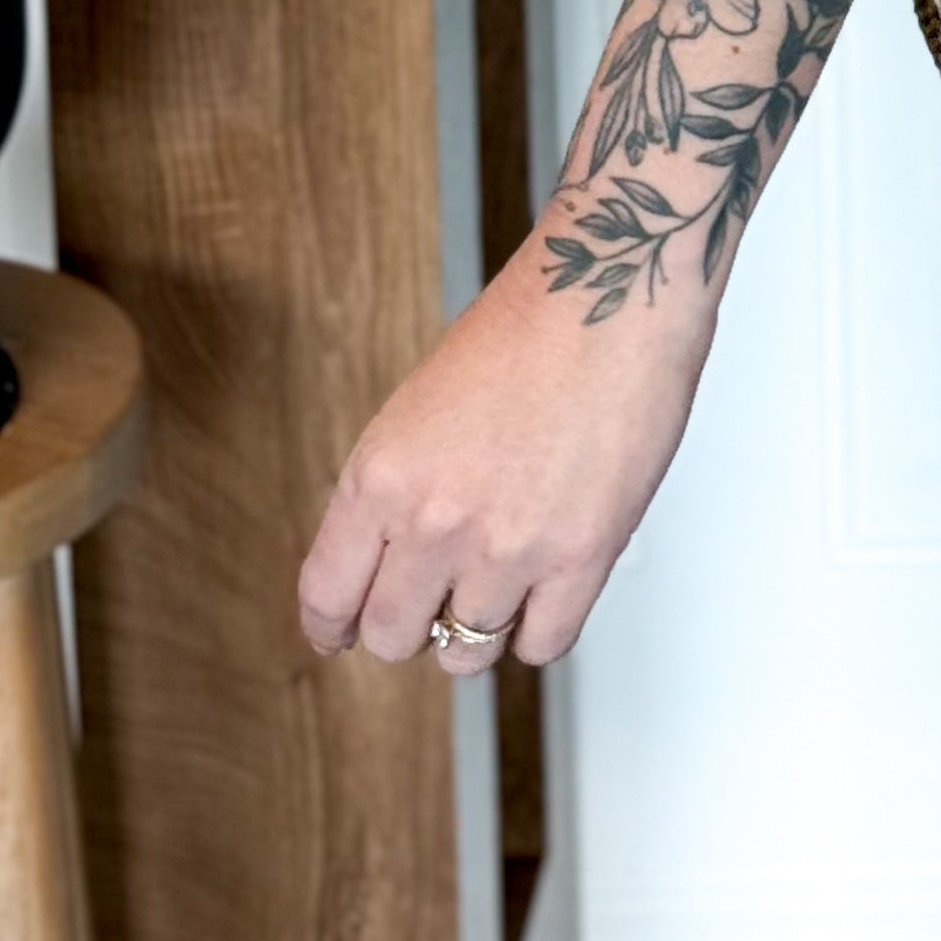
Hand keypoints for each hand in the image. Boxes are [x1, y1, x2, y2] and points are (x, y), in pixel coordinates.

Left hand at [296, 228, 715, 669]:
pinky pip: (542, 644)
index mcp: (381, 477)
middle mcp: (434, 521)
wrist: (612, 289)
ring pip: (468, 651)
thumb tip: (394, 560)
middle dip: (414, 622)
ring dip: (480, 627)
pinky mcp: (581, 554)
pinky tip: (547, 588)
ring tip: (501, 587)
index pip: (328, 599)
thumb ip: (398, 489)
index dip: (336, 626)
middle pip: (394, 638)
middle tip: (439, 597)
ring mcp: (508, 545)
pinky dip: (540, 625)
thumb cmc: (529, 327)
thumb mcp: (420, 407)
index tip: (347, 631)